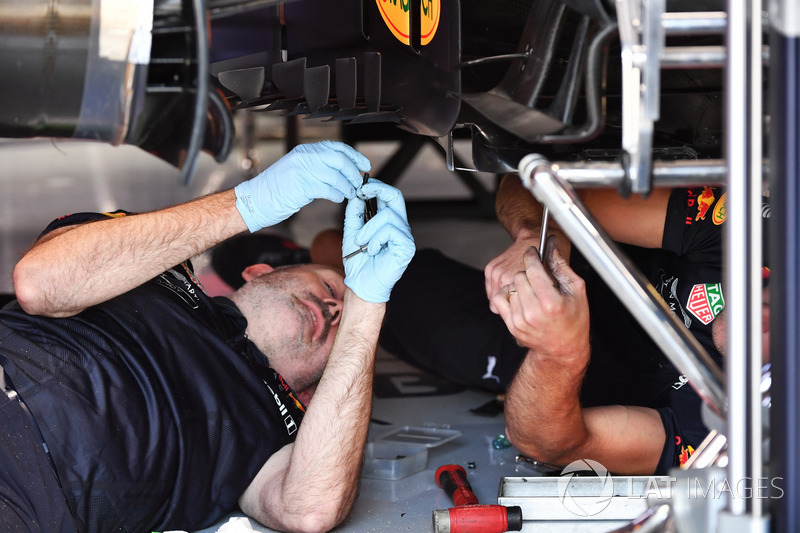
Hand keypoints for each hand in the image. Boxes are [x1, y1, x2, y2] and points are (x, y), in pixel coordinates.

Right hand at [235, 141, 370, 231]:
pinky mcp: (300, 186)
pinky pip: (327, 189)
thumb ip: (319, 168)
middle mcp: (304, 156)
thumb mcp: (299, 171)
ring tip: (349, 193)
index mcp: (305, 150)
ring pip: (335, 175)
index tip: (365, 166)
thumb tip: (346, 173)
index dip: (354, 156)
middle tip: (359, 184)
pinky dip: (337, 194)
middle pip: (339, 159)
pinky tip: (337, 198)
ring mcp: (301, 170)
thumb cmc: (278, 190)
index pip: (336, 147)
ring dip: (347, 187)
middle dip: (353, 173)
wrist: (255, 200)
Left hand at [342, 180, 414, 302]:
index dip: (376, 186)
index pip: (389, 196)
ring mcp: (405, 236)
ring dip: (368, 228)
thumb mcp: (352, 232)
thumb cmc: (359, 261)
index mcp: (388, 222)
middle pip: (396, 196)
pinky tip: (372, 251)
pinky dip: (376, 239)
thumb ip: (354, 214)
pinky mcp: (407, 247)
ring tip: (361, 242)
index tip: (361, 186)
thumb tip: (356, 195)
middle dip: (378, 190)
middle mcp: (400, 226)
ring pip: (387, 216)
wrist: (362, 284)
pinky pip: (390, 231)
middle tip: (362, 192)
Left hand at [492, 237, 589, 361]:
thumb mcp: (577, 290)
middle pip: (519, 277)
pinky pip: (498, 300)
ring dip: (519, 285)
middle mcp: (533, 313)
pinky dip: (507, 295)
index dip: (531, 257)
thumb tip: (550, 244)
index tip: (532, 252)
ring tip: (531, 290)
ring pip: (509, 287)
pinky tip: (519, 297)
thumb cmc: (575, 319)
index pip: (532, 270)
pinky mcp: (511, 326)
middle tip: (537, 277)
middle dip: (527, 273)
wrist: (563, 349)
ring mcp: (520, 321)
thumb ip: (561, 266)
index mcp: (551, 303)